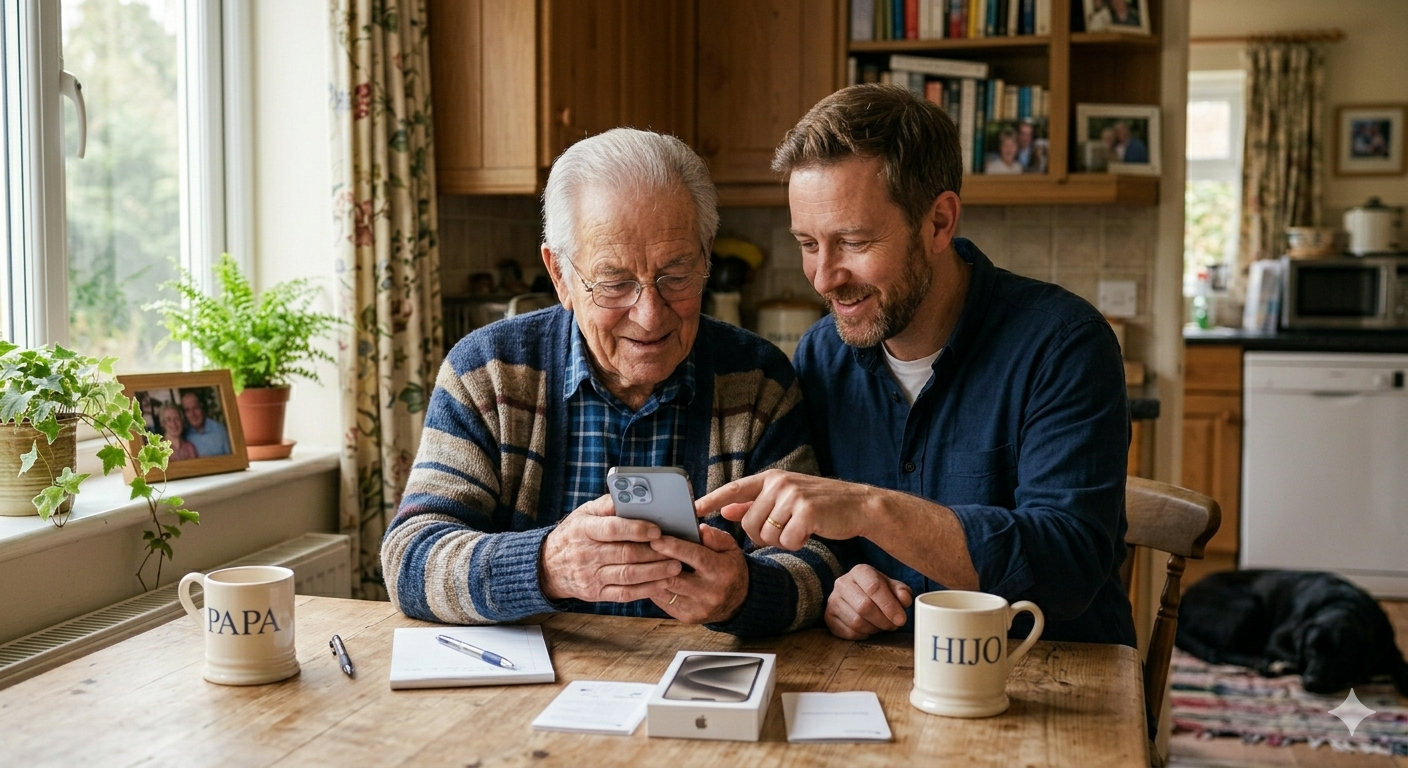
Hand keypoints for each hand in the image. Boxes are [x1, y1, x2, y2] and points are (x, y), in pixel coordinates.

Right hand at [539, 495, 681, 601]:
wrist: (548, 566)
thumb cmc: (574, 534)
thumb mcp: (583, 513)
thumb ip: (607, 505)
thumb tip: (632, 494)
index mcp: (583, 530)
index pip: (611, 529)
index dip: (636, 529)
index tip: (657, 530)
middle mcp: (586, 554)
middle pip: (625, 554)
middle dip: (654, 552)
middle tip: (677, 549)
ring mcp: (591, 576)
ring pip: (628, 575)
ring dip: (655, 572)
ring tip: (676, 566)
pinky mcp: (596, 594)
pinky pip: (625, 594)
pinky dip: (646, 589)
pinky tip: (662, 583)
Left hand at [646, 524, 748, 623]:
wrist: (737, 603)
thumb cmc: (730, 569)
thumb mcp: (730, 549)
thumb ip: (715, 537)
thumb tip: (699, 529)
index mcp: (721, 572)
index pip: (695, 557)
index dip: (673, 547)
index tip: (655, 539)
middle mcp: (709, 592)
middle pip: (674, 577)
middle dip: (655, 561)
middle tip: (640, 548)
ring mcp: (696, 607)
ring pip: (664, 590)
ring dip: (650, 575)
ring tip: (640, 560)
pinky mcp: (686, 617)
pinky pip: (663, 600)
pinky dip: (653, 586)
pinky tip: (647, 575)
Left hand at [694, 470, 875, 550]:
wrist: (857, 504)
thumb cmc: (819, 505)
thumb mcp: (784, 498)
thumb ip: (754, 504)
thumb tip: (726, 510)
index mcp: (770, 479)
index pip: (733, 489)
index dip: (711, 500)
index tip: (692, 510)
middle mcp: (778, 483)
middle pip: (749, 524)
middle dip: (762, 537)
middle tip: (784, 531)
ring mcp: (793, 496)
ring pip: (767, 535)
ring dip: (782, 541)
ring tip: (799, 529)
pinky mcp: (808, 511)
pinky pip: (788, 541)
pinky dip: (797, 544)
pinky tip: (810, 532)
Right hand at [824, 565, 913, 639]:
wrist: (858, 595)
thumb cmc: (879, 592)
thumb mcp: (893, 588)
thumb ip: (902, 592)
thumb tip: (904, 599)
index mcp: (860, 571)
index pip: (874, 587)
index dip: (889, 606)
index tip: (901, 619)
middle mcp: (842, 583)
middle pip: (864, 606)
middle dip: (883, 620)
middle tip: (893, 625)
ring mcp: (833, 600)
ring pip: (856, 622)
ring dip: (874, 628)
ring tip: (881, 625)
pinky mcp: (828, 617)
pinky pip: (848, 632)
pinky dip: (863, 635)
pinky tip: (868, 629)